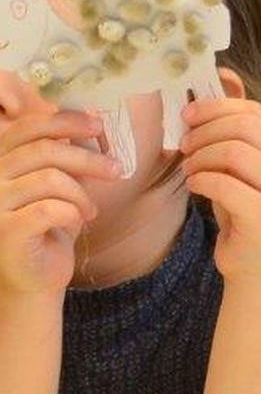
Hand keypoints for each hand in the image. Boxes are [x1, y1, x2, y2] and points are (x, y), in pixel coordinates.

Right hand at [0, 73, 119, 297]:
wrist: (36, 274)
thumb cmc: (50, 225)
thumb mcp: (62, 183)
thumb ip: (67, 154)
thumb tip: (93, 119)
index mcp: (1, 160)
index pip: (28, 127)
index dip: (65, 121)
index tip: (99, 126)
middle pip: (44, 150)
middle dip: (88, 159)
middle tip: (116, 170)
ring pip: (50, 179)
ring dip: (82, 194)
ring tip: (90, 209)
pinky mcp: (6, 231)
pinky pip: (50, 209)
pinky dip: (73, 212)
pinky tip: (79, 221)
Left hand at [179, 97, 260, 281]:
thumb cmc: (247, 211)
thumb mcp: (244, 165)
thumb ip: (236, 127)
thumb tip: (223, 74)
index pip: (253, 111)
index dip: (215, 107)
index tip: (188, 116)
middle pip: (241, 126)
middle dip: (203, 131)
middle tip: (183, 146)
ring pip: (231, 151)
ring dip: (199, 158)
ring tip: (190, 170)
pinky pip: (222, 183)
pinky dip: (200, 182)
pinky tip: (196, 187)